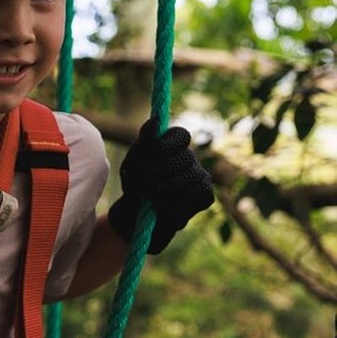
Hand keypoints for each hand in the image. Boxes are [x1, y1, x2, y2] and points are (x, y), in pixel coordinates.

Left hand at [108, 119, 213, 253]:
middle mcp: (189, 157)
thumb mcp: (132, 162)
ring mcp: (201, 175)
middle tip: (140, 184)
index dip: (166, 144)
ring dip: (163, 190)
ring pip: (190, 178)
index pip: (181, 135)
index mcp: (172, 144)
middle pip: (184, 158)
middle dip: (159, 172)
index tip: (151, 153)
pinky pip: (196, 195)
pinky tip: (163, 207)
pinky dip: (175, 203)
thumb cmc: (134, 185)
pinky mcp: (206, 195)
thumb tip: (156, 120)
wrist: (136, 216)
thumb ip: (144, 142)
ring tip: (147, 197)